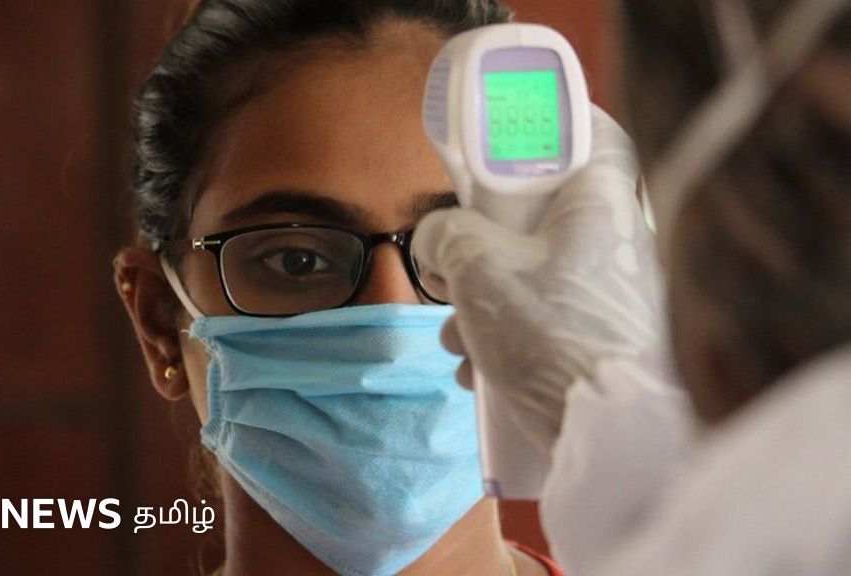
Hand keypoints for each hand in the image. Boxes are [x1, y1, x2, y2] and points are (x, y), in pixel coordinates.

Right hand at [413, 108, 665, 457]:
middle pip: (544, 211)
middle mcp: (616, 240)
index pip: (591, 132)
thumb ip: (446, 234)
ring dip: (482, 299)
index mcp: (601, 202)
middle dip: (484, 239)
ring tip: (453, 338)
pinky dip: (506, 336)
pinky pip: (545, 318)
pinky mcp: (602, 339)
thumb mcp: (479, 268)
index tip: (505, 138)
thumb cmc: (549, 333)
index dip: (548, 124)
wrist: (604, 435)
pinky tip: (476, 372)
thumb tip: (437, 239)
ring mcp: (613, 293)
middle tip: (453, 260)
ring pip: (535, 272)